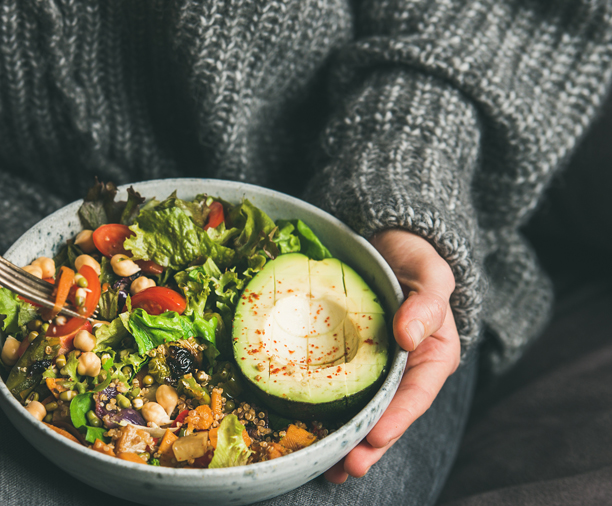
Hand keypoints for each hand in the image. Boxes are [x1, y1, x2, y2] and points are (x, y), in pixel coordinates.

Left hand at [323, 229, 460, 482]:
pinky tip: (307, 436)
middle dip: (369, 445)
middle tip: (346, 467)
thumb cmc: (414, 259)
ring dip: (346, 442)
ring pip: (363, 412)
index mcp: (431, 356)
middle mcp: (404, 371)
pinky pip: (337, 392)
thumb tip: (409, 334)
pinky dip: (326, 416)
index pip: (416, 395)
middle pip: (388, 415)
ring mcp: (375, 369)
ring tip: (328, 469)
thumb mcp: (430, 274)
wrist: (387, 245)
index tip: (376, 436)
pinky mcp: (348, 363)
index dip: (397, 419)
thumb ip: (427, 303)